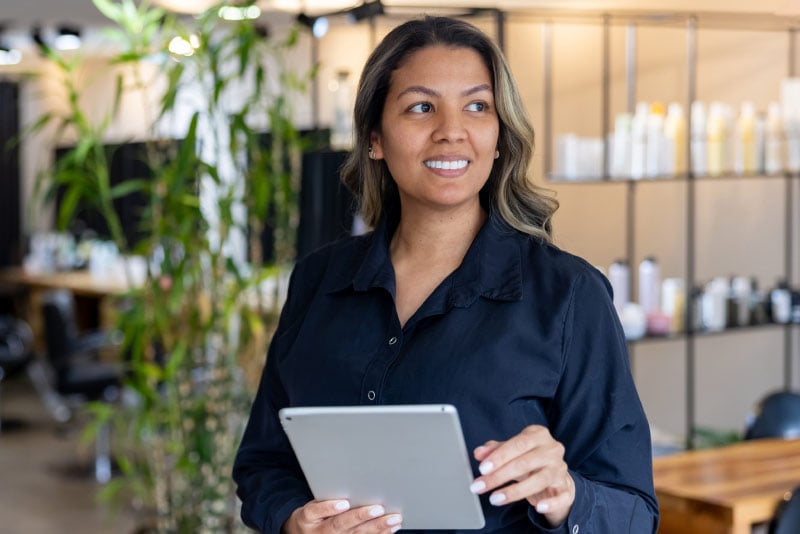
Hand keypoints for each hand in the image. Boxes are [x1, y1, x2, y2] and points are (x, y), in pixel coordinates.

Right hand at [282, 499, 402, 533]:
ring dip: (377, 527)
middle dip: (360, 516)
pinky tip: (392, 528)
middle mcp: (320, 532)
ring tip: (393, 518)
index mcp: (308, 518)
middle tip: (378, 508)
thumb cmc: (314, 514)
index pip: (315, 511)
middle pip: (340, 525)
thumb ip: (328, 495)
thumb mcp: (312, 504)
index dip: (329, 507)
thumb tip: (351, 479)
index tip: (343, 502)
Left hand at [469, 425, 574, 527]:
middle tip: (481, 486)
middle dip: (499, 476)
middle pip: (525, 463)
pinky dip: (550, 503)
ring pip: (539, 480)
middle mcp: (552, 450)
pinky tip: (538, 508)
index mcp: (539, 435)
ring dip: (515, 491)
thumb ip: (495, 451)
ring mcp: (560, 469)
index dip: (499, 457)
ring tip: (495, 499)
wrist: (555, 475)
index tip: (482, 469)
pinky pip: (560, 496)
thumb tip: (479, 453)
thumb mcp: (512, 452)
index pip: (518, 444)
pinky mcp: (566, 488)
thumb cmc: (530, 460)